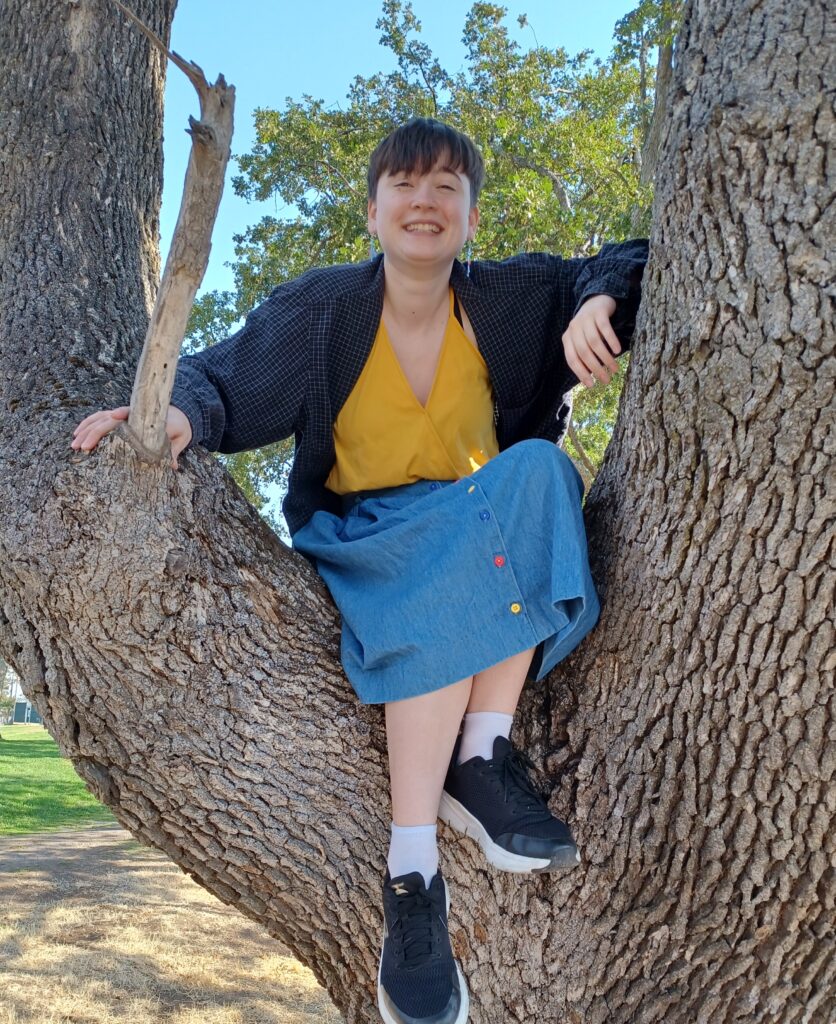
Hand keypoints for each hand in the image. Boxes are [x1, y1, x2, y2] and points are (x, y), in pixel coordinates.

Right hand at [70, 404, 192, 469]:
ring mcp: (123, 413)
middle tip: (82, 447)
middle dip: (95, 431)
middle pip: (109, 418)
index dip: (123, 412)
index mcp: (147, 416)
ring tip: (74, 443)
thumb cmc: (178, 427)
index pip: (132, 412)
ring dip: (86, 429)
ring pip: (100, 418)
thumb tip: (171, 465)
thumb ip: (173, 450)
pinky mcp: (117, 416)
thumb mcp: (180, 437)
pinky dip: (87, 424)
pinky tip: (77, 433)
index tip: (114, 415)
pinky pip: (99, 418)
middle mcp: (132, 413)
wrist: (178, 414)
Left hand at [562, 294, 620, 387]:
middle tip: (606, 380)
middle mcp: (574, 328)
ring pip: (595, 343)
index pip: (572, 359)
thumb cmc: (589, 327)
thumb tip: (589, 379)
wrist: (596, 300)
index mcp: (567, 338)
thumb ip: (583, 355)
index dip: (581, 373)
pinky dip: (611, 341)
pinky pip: (605, 329)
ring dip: (606, 358)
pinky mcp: (598, 312)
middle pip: (584, 352)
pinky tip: (618, 350)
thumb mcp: (582, 340)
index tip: (591, 385)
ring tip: (615, 369)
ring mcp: (585, 319)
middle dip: (595, 368)